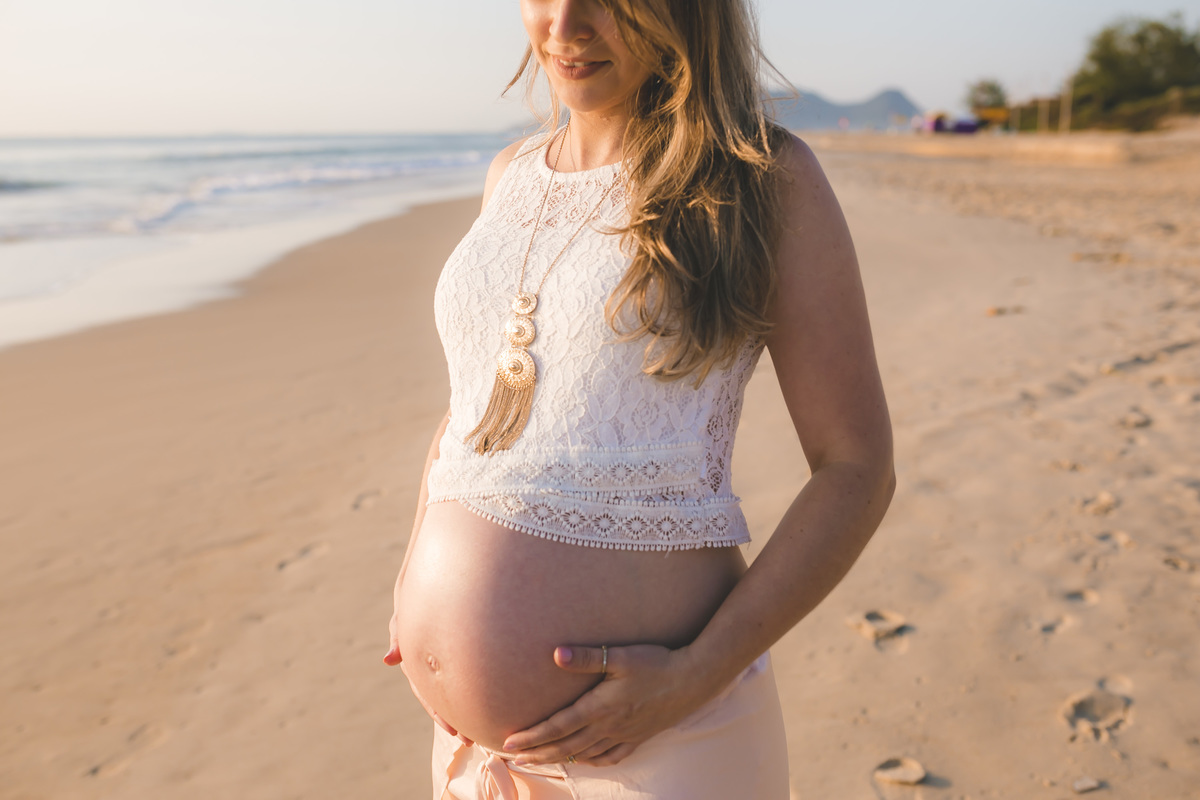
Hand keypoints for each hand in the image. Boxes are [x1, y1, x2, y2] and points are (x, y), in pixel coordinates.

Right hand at [383, 577, 472, 746]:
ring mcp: (444, 657)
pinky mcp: (459, 650)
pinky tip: (487, 701)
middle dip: (453, 720)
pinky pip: (464, 672)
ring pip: (452, 689)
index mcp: (418, 657)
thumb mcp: (407, 608)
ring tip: (478, 731)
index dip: (440, 713)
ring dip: (462, 709)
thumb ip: (399, 632)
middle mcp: (431, 661)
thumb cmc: (418, 589)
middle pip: (441, 698)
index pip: (428, 693)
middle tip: (470, 740)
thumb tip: (388, 660)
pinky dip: (472, 688)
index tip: (455, 732)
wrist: (437, 572)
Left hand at [501, 644, 711, 766]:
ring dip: (560, 758)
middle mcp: (608, 727)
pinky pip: (611, 757)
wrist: (693, 679)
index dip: (532, 736)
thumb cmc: (656, 663)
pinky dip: (593, 761)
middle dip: (538, 753)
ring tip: (541, 761)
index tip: (509, 743)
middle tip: (514, 759)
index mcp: (599, 708)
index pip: (557, 726)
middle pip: (566, 746)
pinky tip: (586, 761)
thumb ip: (586, 657)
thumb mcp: (620, 656)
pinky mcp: (639, 737)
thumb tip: (555, 654)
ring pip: (585, 754)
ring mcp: (624, 735)